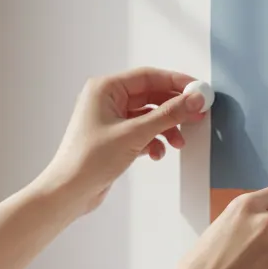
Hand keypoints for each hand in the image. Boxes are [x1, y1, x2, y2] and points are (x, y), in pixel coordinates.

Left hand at [42, 67, 208, 214]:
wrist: (69, 191)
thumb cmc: (88, 159)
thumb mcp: (134, 134)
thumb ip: (168, 115)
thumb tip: (193, 99)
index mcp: (105, 89)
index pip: (148, 76)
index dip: (176, 82)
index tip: (198, 90)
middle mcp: (107, 100)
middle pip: (151, 96)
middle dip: (174, 108)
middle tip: (196, 115)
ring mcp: (111, 120)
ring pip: (149, 116)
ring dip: (166, 128)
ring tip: (178, 142)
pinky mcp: (115, 138)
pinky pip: (142, 132)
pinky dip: (154, 141)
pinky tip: (157, 153)